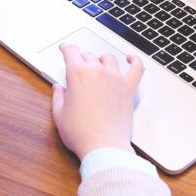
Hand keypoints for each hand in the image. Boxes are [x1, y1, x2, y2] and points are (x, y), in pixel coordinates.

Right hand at [51, 43, 144, 160]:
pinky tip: (131, 58)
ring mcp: (115, 79)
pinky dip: (135, 61)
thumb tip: (58, 89)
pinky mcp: (128, 90)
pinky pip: (136, 69)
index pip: (71, 52)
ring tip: (98, 65)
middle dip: (81, 59)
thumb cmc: (81, 134)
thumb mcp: (59, 115)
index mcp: (78, 75)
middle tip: (77, 67)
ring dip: (101, 59)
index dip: (66, 48)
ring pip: (109, 58)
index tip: (65, 48)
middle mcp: (98, 72)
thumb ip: (58, 97)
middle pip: (88, 56)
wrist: (104, 147)